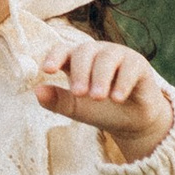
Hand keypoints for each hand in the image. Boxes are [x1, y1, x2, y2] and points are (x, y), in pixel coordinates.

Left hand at [34, 32, 173, 163]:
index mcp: (76, 59)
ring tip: (97, 97)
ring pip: (106, 58)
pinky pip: (129, 67)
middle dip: (80, 72)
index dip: (55, 57)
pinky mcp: (138, 63)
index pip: (62, 50)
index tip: (47, 70)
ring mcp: (117, 55)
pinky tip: (117, 98)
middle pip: (84, 52)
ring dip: (100, 77)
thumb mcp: (77, 108)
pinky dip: (122, 82)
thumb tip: (37, 91)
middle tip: (79, 93)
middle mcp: (96, 52)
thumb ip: (58, 101)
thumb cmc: (101, 110)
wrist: (133, 123)